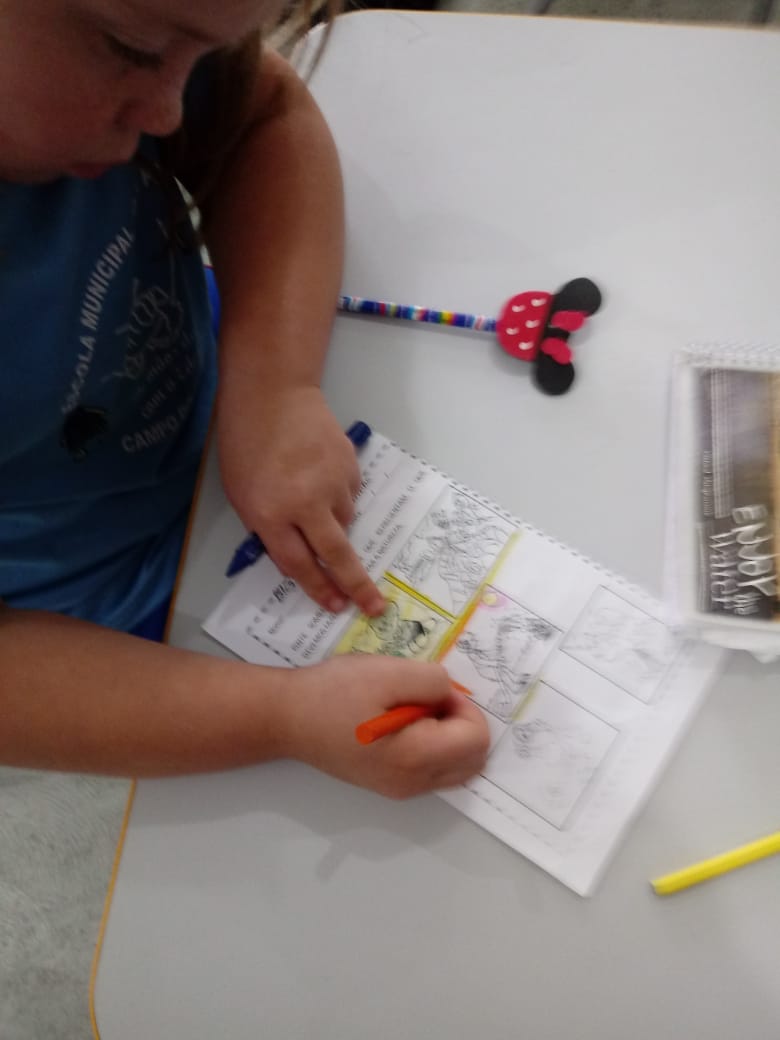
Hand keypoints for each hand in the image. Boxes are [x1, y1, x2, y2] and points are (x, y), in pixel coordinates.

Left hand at [218, 383, 384, 615]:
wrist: (273, 394)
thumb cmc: (246, 443)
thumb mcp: (242, 493)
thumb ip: (268, 527)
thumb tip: (299, 555)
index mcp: (270, 515)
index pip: (299, 565)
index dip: (318, 589)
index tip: (335, 606)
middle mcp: (305, 504)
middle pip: (336, 555)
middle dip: (355, 585)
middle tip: (373, 606)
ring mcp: (332, 484)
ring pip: (344, 522)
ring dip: (334, 523)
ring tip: (311, 494)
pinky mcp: (350, 467)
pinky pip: (349, 494)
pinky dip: (338, 494)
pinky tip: (320, 473)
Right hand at [279, 656, 490, 798]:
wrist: (286, 717)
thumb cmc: (333, 693)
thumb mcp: (387, 672)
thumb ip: (431, 680)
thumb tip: (449, 693)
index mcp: (416, 757)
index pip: (476, 739)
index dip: (465, 706)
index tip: (432, 689)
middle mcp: (413, 783)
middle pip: (473, 760)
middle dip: (463, 723)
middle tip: (428, 698)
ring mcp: (400, 789)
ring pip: (455, 767)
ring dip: (449, 735)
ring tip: (413, 707)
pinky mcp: (388, 784)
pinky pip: (432, 770)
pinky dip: (432, 745)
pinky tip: (400, 721)